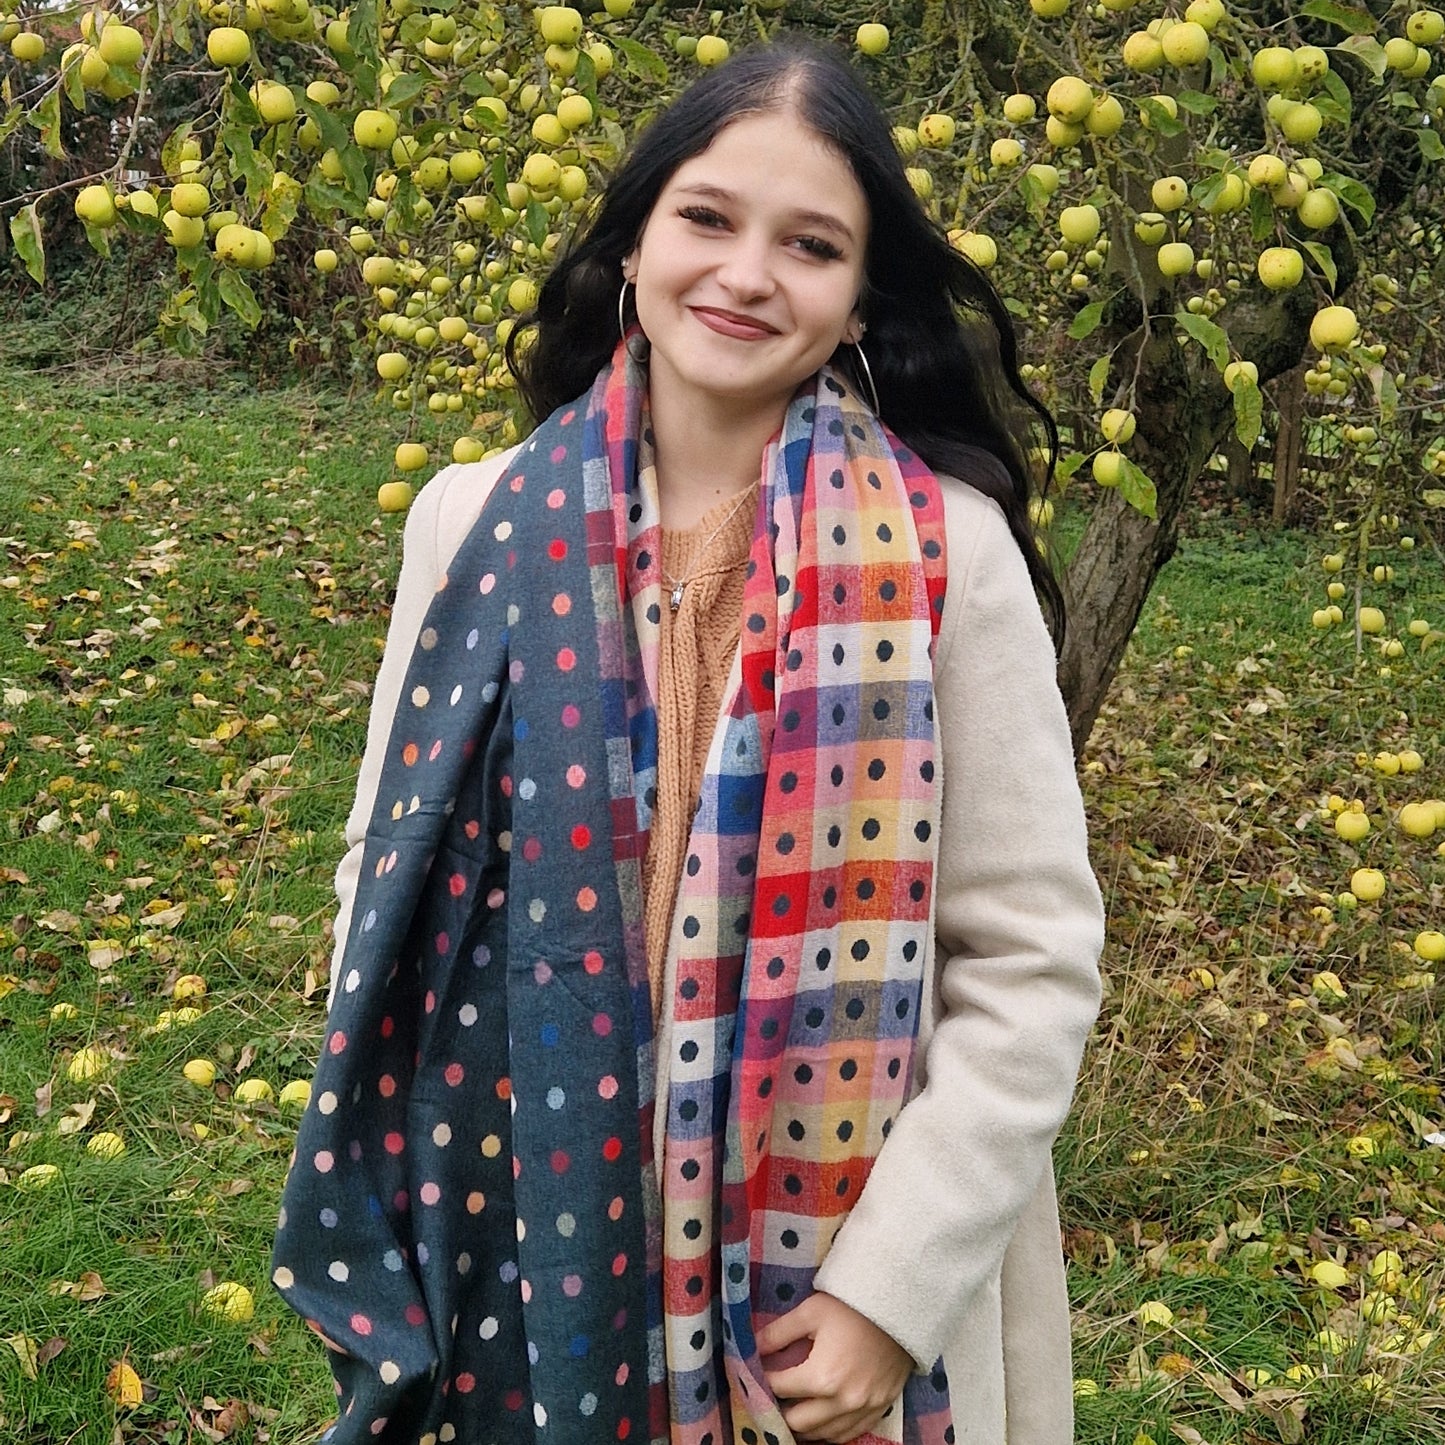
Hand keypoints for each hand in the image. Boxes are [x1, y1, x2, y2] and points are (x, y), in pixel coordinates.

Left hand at [756, 1291, 913, 1442]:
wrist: (901, 1307)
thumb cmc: (853, 1306)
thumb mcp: (811, 1312)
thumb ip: (778, 1333)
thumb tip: (753, 1346)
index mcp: (822, 1377)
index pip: (780, 1388)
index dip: (764, 1379)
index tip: (758, 1372)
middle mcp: (842, 1401)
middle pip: (798, 1422)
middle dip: (781, 1408)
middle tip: (775, 1393)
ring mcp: (864, 1409)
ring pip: (823, 1435)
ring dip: (804, 1425)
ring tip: (793, 1408)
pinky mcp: (880, 1409)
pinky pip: (849, 1434)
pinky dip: (830, 1431)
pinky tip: (821, 1419)